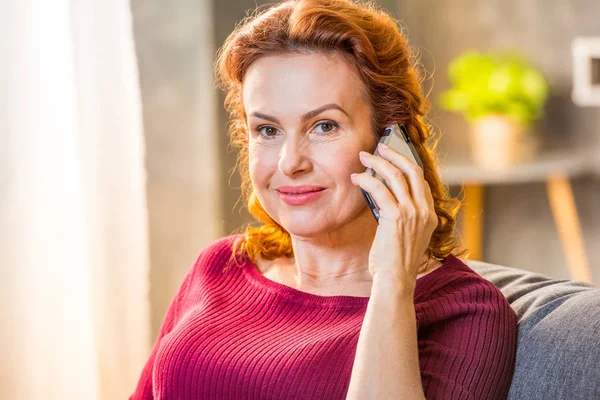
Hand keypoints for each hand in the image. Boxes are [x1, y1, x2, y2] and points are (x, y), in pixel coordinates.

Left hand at [350, 143, 437, 289]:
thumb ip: (402, 214)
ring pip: (396, 175)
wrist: (395, 279)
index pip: (420, 180)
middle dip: (395, 154)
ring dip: (378, 162)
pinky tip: (357, 178)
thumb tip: (383, 193)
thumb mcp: (406, 234)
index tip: (392, 156)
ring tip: (364, 157)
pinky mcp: (396, 217)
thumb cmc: (395, 260)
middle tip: (380, 146)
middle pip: (412, 170)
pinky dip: (367, 179)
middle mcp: (425, 211)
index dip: (406, 164)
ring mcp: (413, 213)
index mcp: (430, 215)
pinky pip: (380, 189)